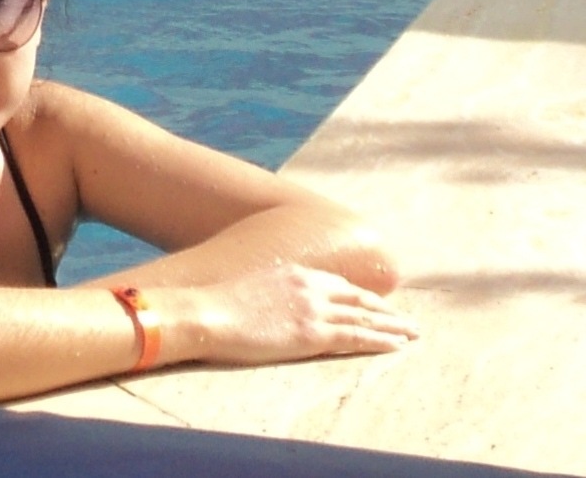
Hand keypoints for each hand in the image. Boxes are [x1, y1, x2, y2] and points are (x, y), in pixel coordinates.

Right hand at [183, 264, 417, 365]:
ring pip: (365, 317)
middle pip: (358, 298)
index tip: (373, 305)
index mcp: (292, 272)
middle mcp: (308, 285)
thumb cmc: (213, 306)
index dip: (358, 296)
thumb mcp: (244, 290)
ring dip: (393, 326)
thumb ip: (264, 295)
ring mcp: (312, 308)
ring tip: (412, 334)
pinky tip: (398, 346)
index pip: (336, 285)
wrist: (204, 312)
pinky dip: (380, 341)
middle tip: (404, 319)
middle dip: (384, 309)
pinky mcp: (312, 333)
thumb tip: (262, 306)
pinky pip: (357, 337)